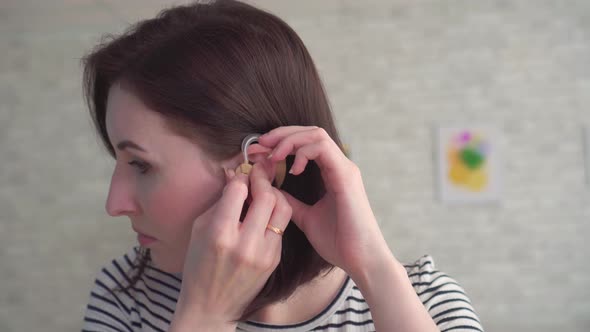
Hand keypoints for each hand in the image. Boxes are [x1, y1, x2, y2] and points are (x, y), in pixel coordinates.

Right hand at [174, 162, 291, 324]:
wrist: (211, 306)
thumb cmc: (199, 265)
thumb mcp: (200, 229)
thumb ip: (220, 202)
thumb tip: (235, 175)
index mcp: (220, 234)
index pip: (239, 191)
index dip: (241, 177)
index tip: (240, 174)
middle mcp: (245, 244)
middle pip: (266, 197)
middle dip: (263, 179)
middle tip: (259, 173)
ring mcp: (264, 254)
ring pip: (283, 209)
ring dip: (275, 194)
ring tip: (265, 191)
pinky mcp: (275, 260)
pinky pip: (281, 227)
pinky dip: (274, 215)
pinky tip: (264, 214)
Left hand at [259, 126, 391, 278]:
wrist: (361, 260)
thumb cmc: (338, 242)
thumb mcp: (305, 218)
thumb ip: (290, 203)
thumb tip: (270, 191)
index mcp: (331, 172)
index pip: (306, 143)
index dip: (280, 141)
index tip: (258, 152)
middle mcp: (339, 166)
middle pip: (309, 132)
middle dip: (281, 134)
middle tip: (259, 145)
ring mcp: (344, 168)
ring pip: (316, 134)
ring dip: (290, 140)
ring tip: (273, 155)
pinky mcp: (346, 176)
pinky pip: (322, 148)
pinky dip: (302, 152)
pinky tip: (292, 169)